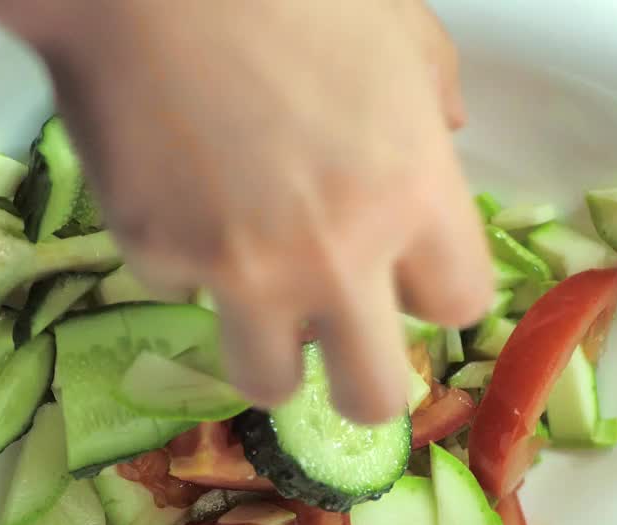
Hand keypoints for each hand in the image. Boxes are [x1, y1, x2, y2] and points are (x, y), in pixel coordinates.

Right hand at [0, 0, 489, 421]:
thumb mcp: (395, 22)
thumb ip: (434, 92)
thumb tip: (446, 133)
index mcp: (413, 195)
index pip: (459, 308)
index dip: (434, 297)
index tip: (408, 280)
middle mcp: (337, 255)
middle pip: (374, 395)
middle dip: (364, 387)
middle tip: (342, 353)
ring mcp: (242, 268)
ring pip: (268, 383)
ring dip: (268, 351)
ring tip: (254, 296)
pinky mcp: (156, 256)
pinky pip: (179, 290)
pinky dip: (183, 259)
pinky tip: (175, 192)